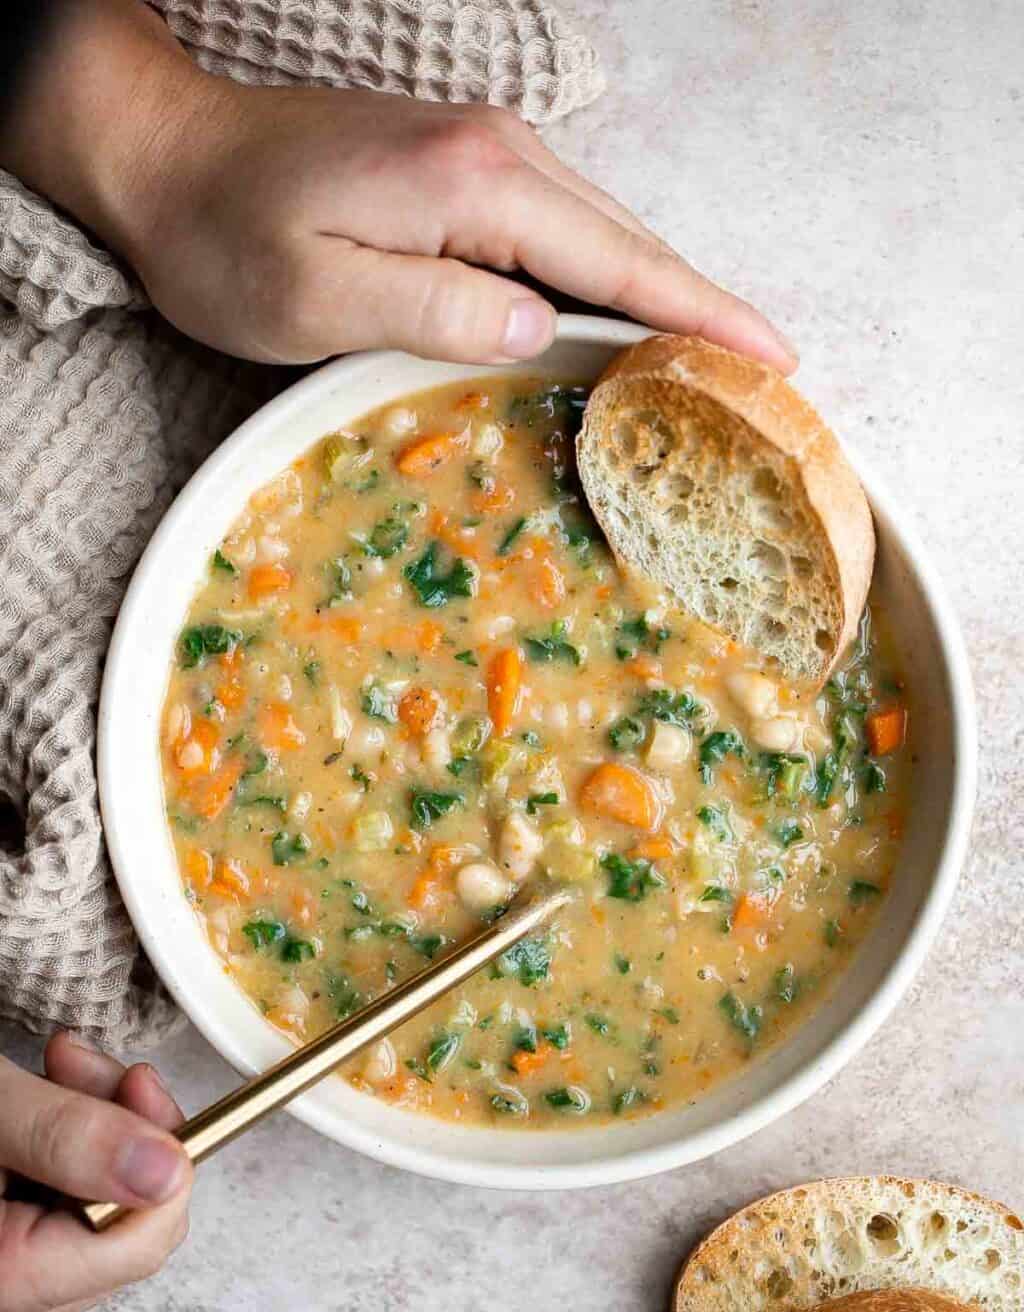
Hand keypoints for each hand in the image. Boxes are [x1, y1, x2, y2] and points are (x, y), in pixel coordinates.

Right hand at [0, 1031, 192, 1311]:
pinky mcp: (6, 1284)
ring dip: (86, 1134)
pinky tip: (27, 1117)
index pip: (147, 1236)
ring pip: (98, 1217)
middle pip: (127, 1225)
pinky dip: (56, 1162)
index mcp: (6, 1285)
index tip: (133, 1083)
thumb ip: (68, 1136)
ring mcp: (8, 1310)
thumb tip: (168, 1167)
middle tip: (72, 1062)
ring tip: (45, 1070)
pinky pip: (59, 1225)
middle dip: (118, 1128)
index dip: (159, 1147)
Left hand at [129, 83, 799, 370]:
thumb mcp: (315, 295)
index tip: (774, 359)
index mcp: (473, 182)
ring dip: (662, 294)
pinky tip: (626, 317)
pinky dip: (609, 274)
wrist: (168, 154)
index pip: (619, 260)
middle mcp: (497, 150)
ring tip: (720, 358)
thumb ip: (435, 309)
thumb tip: (538, 331)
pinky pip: (561, 228)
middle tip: (772, 376)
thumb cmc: (227, 238)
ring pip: (601, 233)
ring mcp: (483, 150)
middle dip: (705, 308)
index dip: (702, 315)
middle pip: (630, 240)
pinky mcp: (461, 165)